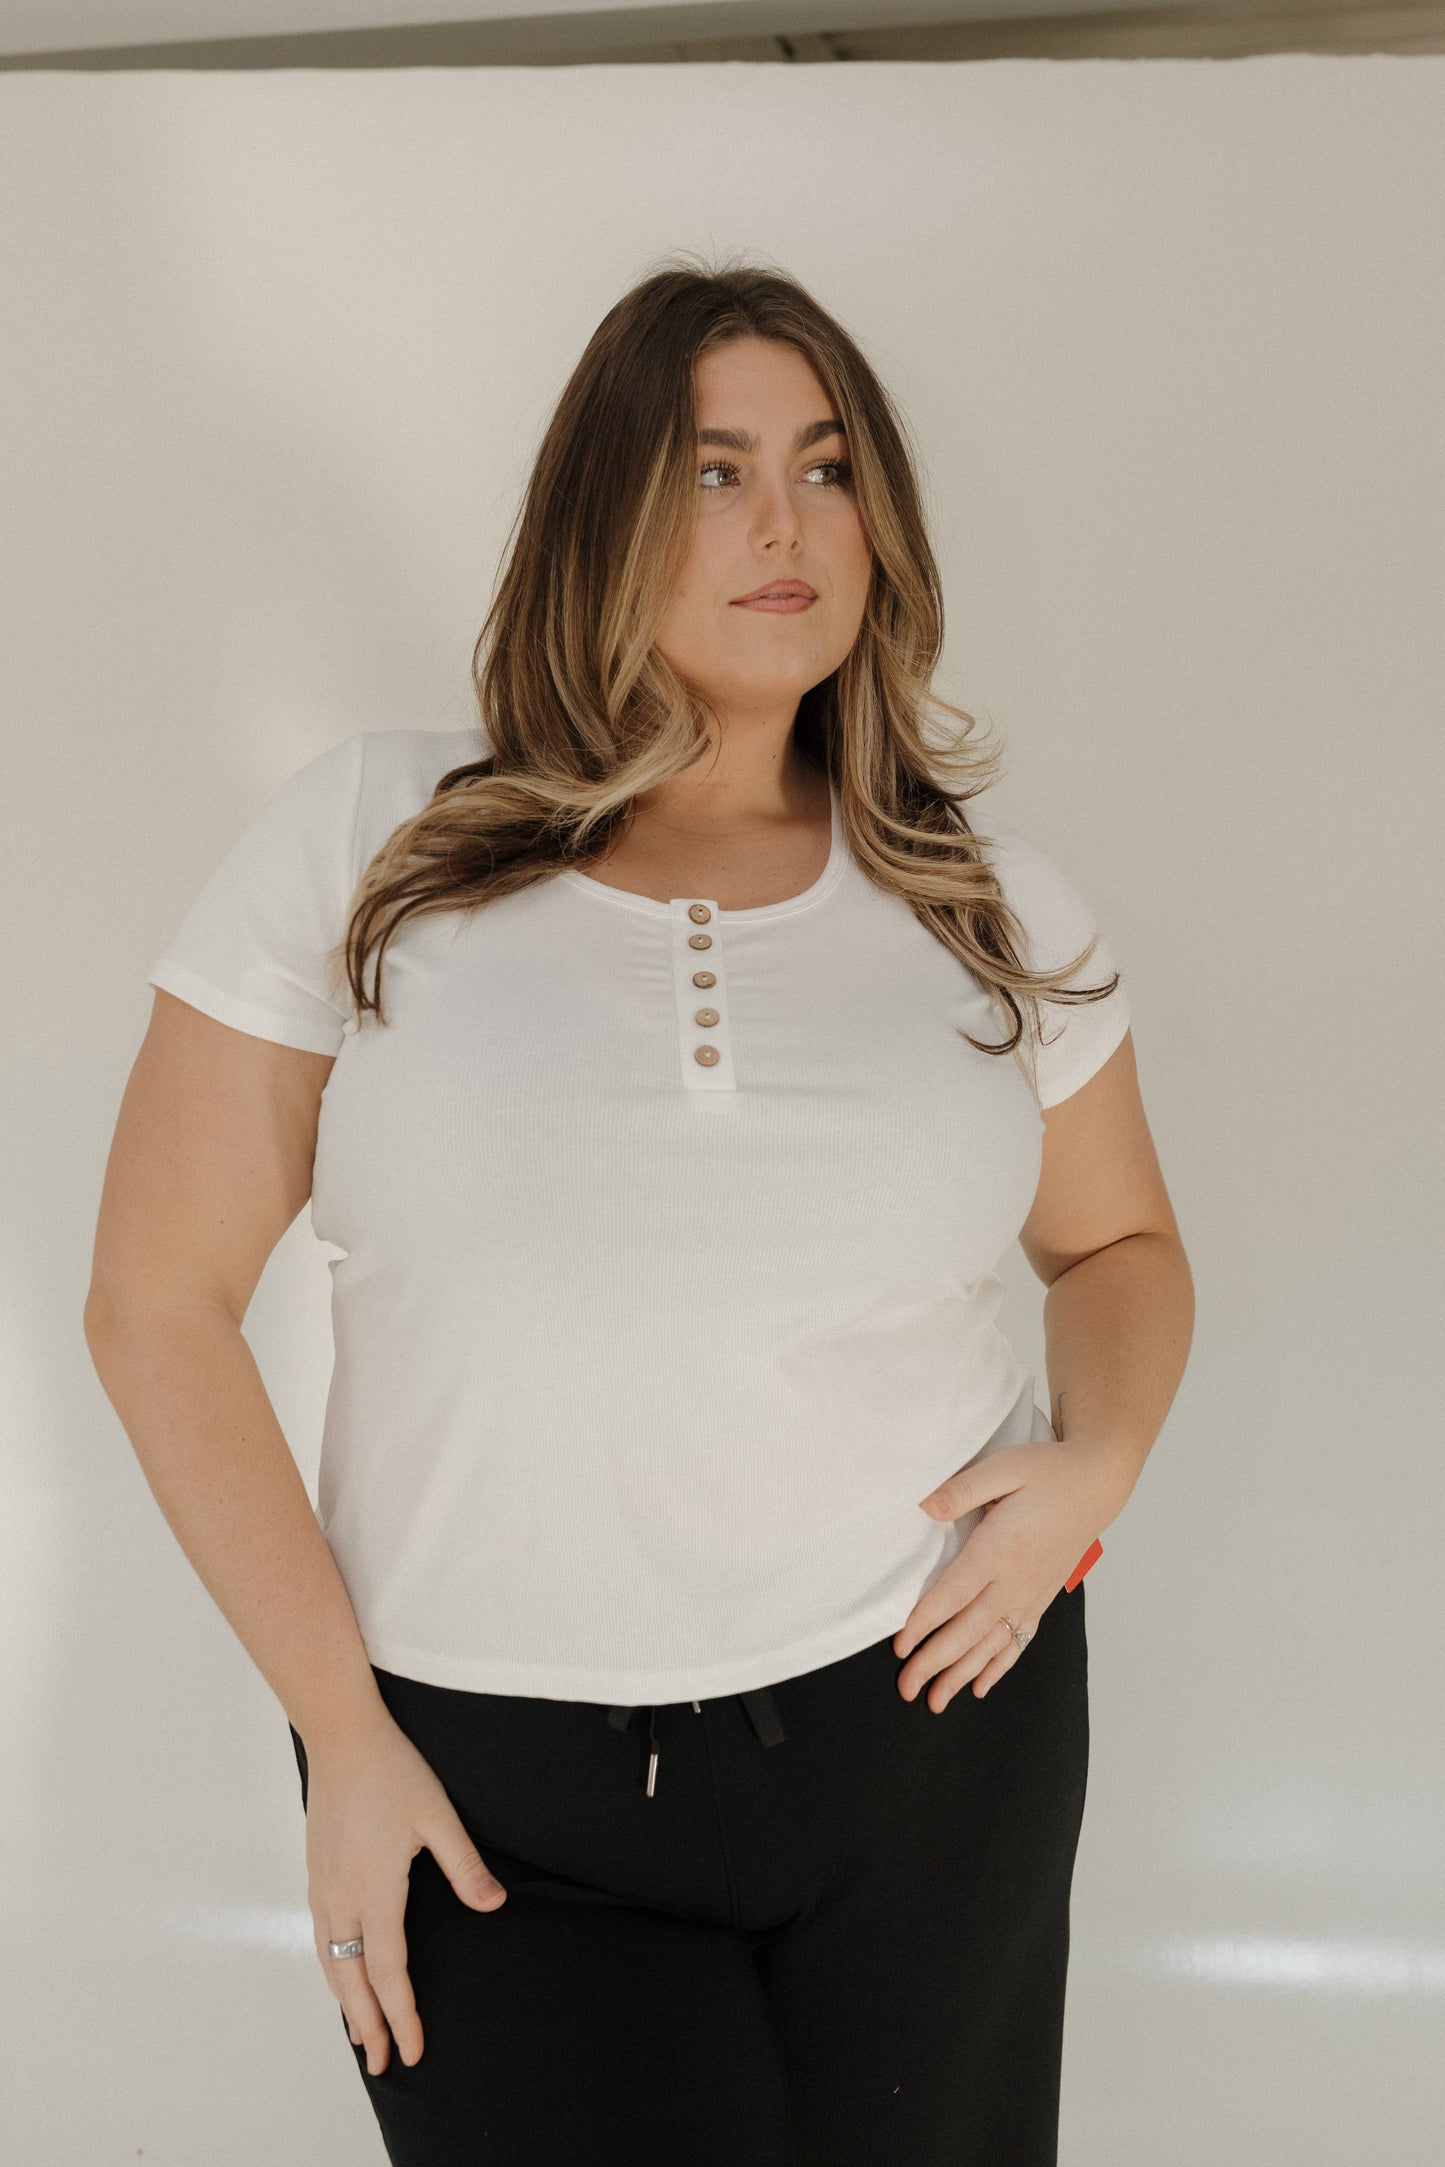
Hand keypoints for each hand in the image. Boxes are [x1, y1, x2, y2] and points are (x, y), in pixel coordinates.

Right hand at [302, 1705, 507, 2074]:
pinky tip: (341, 1975)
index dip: (403, 2015)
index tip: (414, 2050)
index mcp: (376, 1891)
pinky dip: (332, 1970)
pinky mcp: (316, 1874)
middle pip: (352, 1980)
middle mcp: (343, 1898)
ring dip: (347, 2003)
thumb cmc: (393, 1772)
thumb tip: (493, 1906)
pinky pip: (322, 1938)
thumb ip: (465, 1866)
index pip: (389, 1972)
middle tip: (386, 2063)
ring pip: (331, 1962)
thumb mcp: (439, 1816)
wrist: (342, 1739)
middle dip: (371, 2026)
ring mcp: (323, 1887)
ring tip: (363, 2035)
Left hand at [894, 1437, 1121, 1710]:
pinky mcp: (1042, 1598)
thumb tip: (926, 1506)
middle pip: (970, 1630)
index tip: (901, 1645)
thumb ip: (962, 1489)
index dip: (926, 1622)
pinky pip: (1019, 1641)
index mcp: (1001, 1547)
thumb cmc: (1047, 1472)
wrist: (1096, 1485)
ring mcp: (1032, 1593)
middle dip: (936, 1662)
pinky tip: (980, 1687)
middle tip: (906, 1687)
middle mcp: (1017, 1579)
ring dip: (963, 1675)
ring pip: (992, 1644)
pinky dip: (998, 1667)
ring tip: (936, 1701)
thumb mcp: (1003, 1467)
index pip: (956, 1593)